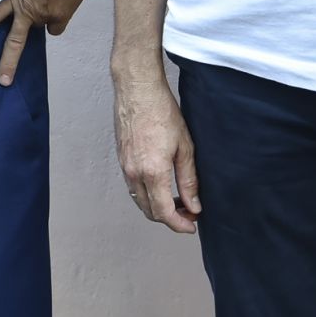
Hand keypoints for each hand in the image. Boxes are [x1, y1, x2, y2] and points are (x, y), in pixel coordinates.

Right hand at [113, 66, 200, 233]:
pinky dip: (147, 194)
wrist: (137, 90)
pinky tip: (162, 185)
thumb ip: (189, 180)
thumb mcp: (185, 147)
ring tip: (178, 200)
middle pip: (150, 211)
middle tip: (189, 213)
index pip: (164, 212)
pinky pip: (133, 187)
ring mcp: (124, 167)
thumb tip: (194, 205)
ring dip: (158, 207)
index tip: (191, 226)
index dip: (179, 224)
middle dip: (170, 218)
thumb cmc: (162, 111)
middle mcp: (134, 173)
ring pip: (140, 201)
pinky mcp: (121, 159)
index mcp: (152, 172)